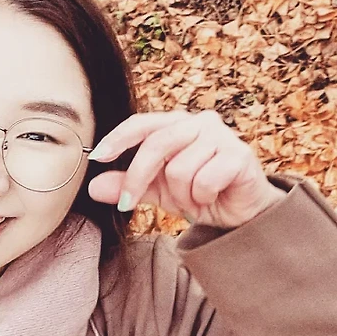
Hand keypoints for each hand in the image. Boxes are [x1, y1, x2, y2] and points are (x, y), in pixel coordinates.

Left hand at [85, 110, 284, 229]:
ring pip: (179, 169)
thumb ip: (128, 186)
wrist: (242, 212)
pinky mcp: (239, 156)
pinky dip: (201, 197)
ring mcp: (221, 137)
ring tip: (192, 200)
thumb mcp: (157, 191)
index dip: (118, 139)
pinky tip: (210, 198)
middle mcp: (199, 123)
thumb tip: (94, 187)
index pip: (142, 124)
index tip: (97, 157)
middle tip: (128, 205)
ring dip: (180, 195)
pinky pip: (204, 181)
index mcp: (176, 124)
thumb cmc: (199, 193)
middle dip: (137, 179)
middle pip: (156, 145)